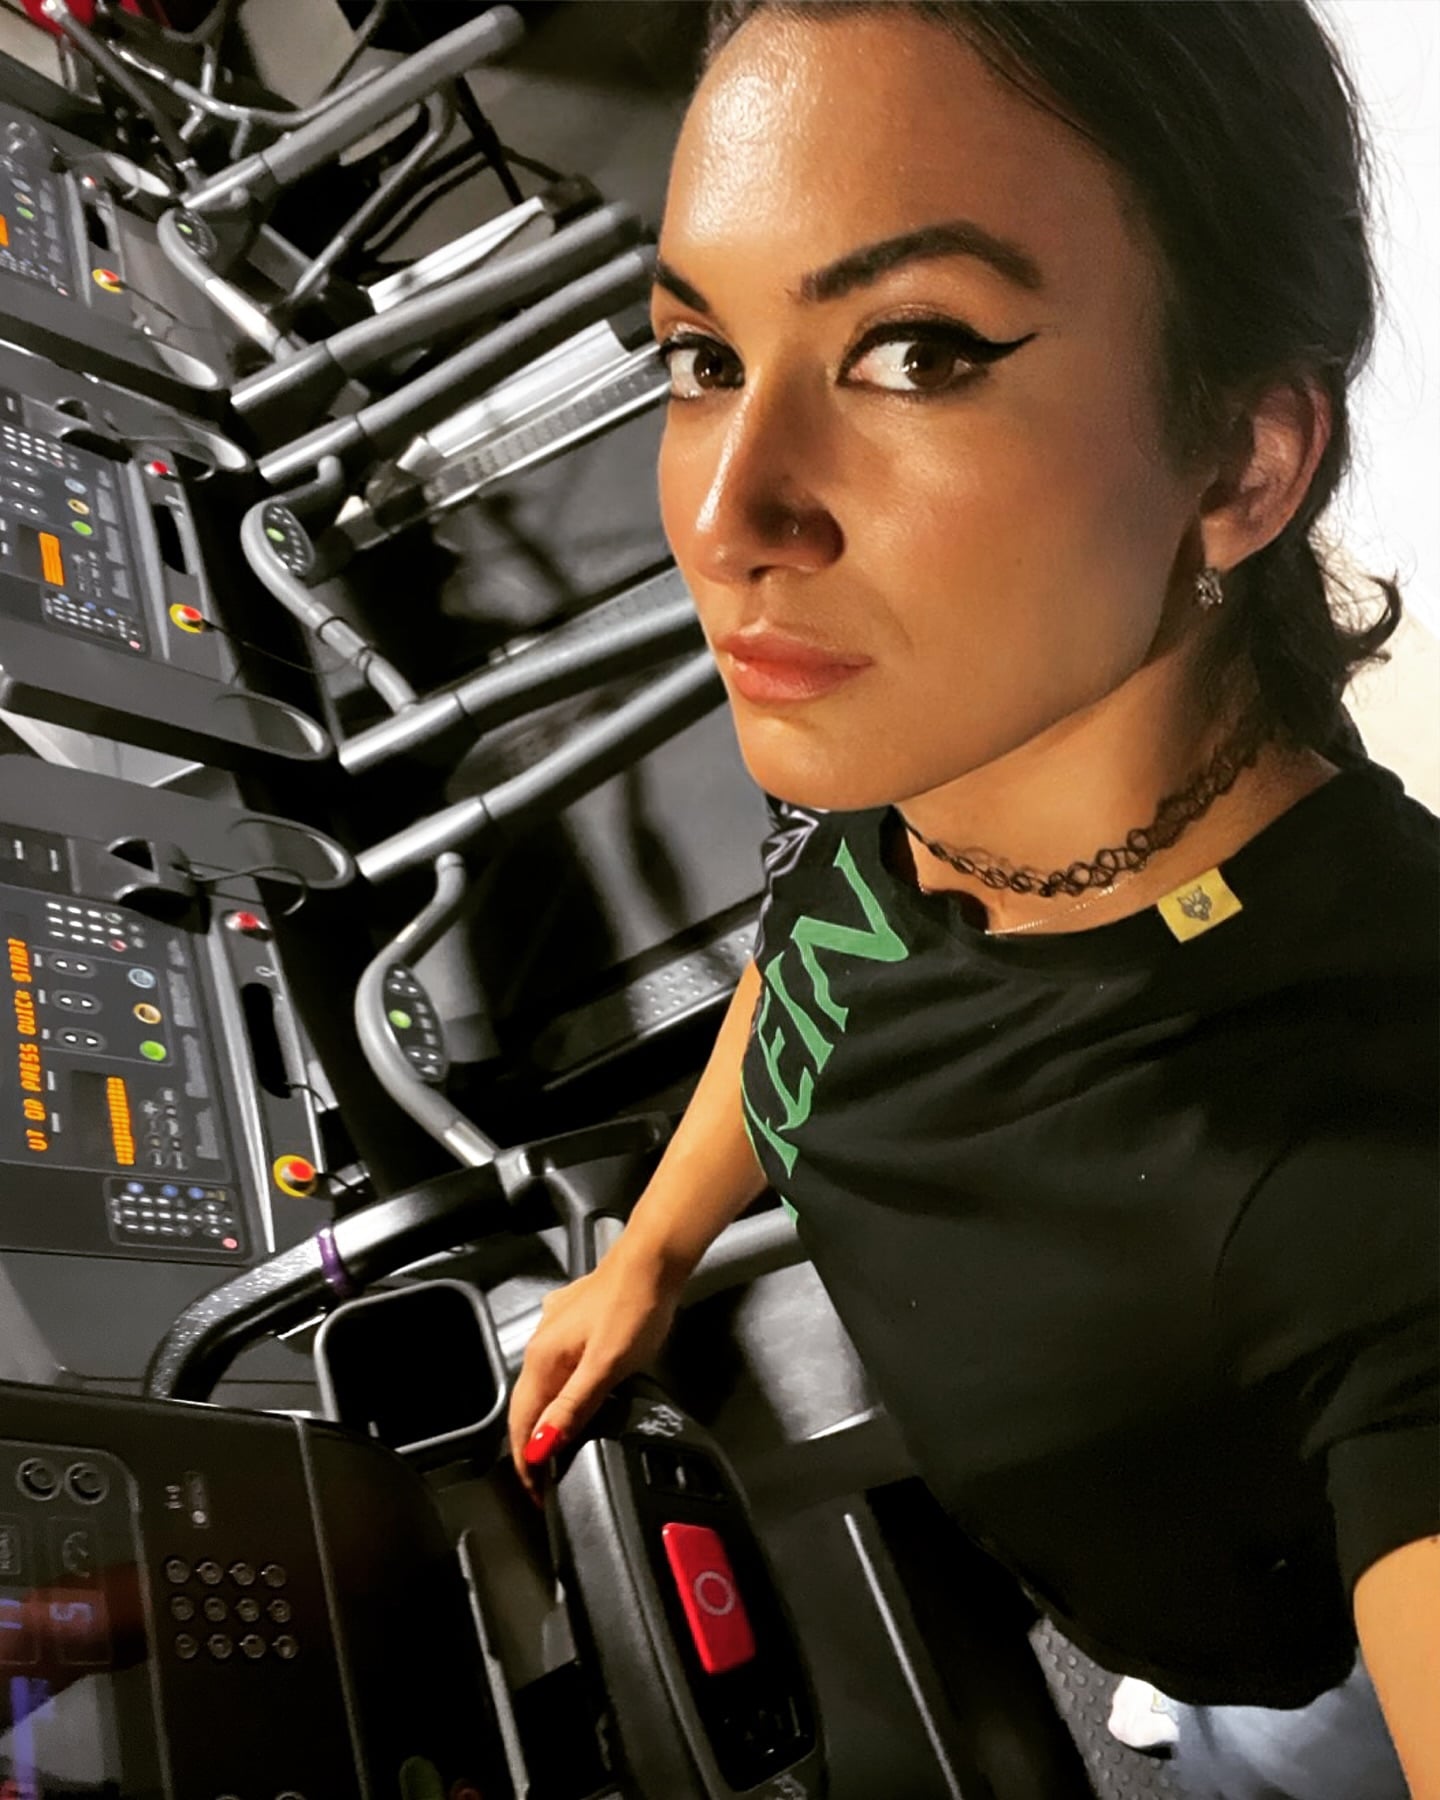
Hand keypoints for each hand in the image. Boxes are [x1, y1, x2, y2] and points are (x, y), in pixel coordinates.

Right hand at [507, 1242, 682, 1500]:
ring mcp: (556, 1330)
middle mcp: (541, 1343)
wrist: (652, 1258)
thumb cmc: (635, 1307)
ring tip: (558, 1450)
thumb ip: (573, 1407)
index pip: (522, 1424)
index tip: (538, 1495)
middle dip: (533, 1447)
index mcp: (543, 1358)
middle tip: (547, 1482)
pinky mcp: (574, 1321)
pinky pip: (558, 1368)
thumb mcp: (607, 1366)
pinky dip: (559, 1394)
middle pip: (527, 1407)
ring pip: (542, 1387)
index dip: (526, 1464)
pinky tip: (573, 1400)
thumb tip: (540, 1446)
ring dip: (546, 1421)